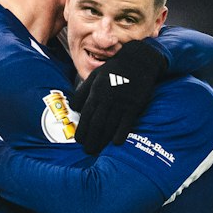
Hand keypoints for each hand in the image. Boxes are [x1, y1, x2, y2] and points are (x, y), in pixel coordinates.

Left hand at [73, 37, 167, 154]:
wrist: (138, 60)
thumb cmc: (114, 69)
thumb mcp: (96, 76)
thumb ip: (83, 91)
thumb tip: (74, 107)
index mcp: (96, 91)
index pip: (86, 115)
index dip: (82, 129)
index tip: (78, 141)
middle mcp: (107, 98)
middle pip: (96, 124)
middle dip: (90, 139)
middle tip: (87, 151)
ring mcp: (122, 102)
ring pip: (110, 125)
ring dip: (103, 140)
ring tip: (98, 150)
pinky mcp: (135, 105)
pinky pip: (126, 123)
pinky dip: (120, 134)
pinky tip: (116, 143)